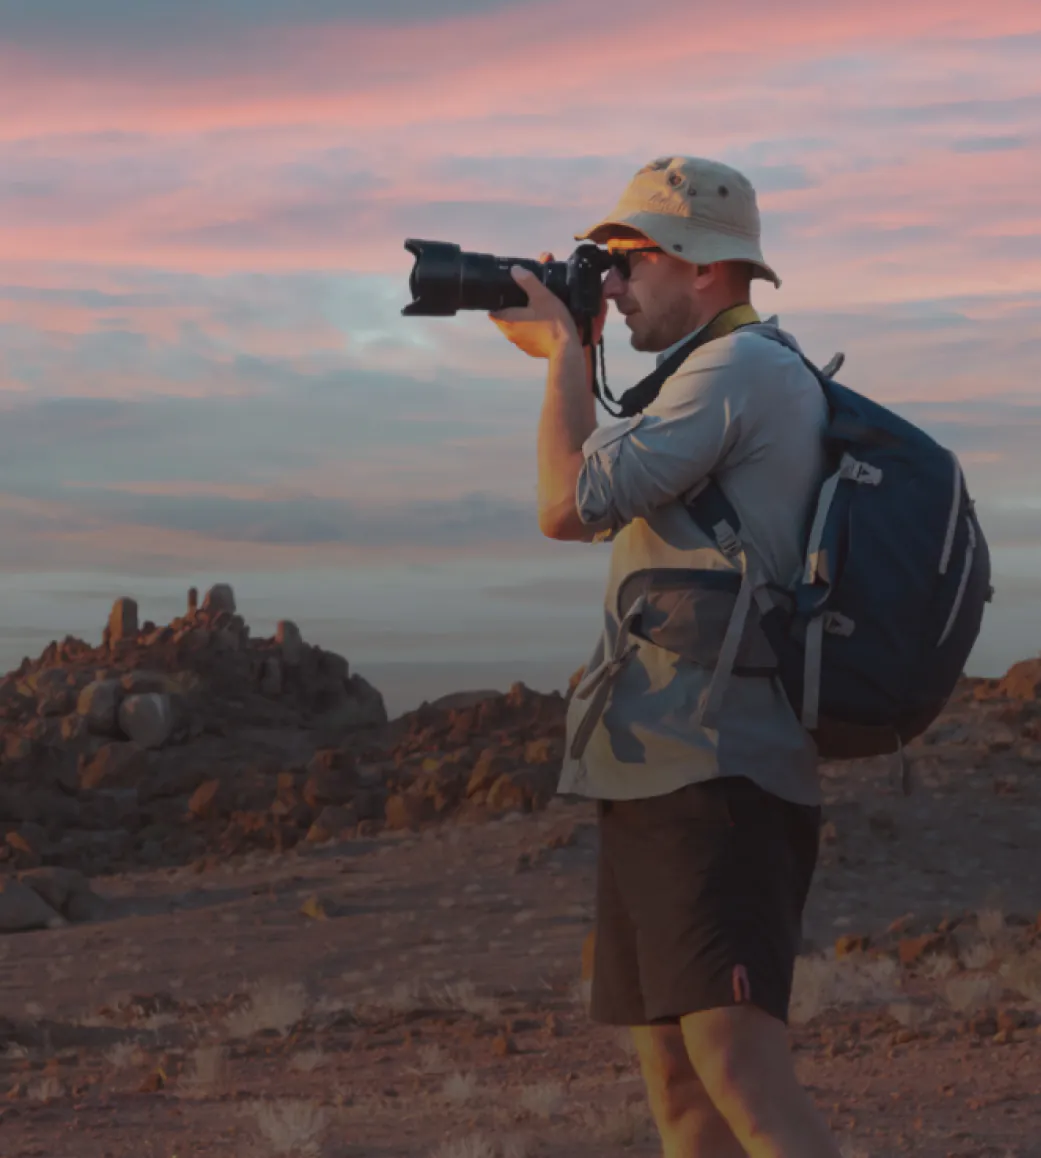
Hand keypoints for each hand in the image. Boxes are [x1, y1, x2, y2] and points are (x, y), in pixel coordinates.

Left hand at [489, 252, 606, 359]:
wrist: (567, 350)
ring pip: (516, 328)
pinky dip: (532, 330)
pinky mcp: (532, 350)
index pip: (492, 311)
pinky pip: (528, 337)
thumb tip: (515, 270)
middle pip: (504, 318)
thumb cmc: (553, 323)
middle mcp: (510, 335)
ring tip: (534, 309)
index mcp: (507, 321)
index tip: (506, 294)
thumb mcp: (541, 295)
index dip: (497, 301)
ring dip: (522, 319)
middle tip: (523, 298)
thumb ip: (527, 281)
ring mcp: (521, 345)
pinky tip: (543, 323)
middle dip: (512, 308)